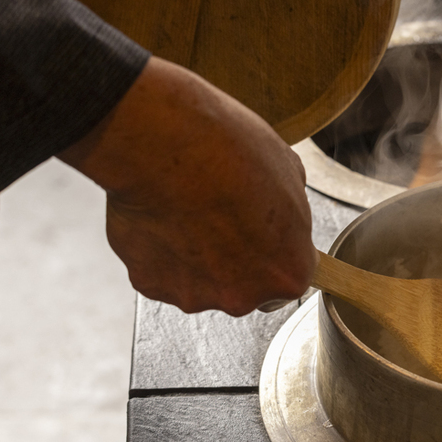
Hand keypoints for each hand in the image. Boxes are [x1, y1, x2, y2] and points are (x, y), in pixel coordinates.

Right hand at [59, 56, 315, 315]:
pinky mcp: (151, 285)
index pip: (291, 273)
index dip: (276, 247)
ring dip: (196, 256)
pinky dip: (160, 252)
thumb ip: (290, 209)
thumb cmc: (229, 152)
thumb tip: (280, 209)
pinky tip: (161, 216)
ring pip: (200, 281)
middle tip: (221, 214)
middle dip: (236, 256)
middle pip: (245, 284)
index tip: (262, 229)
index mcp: (288, 273)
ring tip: (187, 210)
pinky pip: (161, 272)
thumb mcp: (288, 170)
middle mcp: (245, 297)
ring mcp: (195, 296)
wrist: (163, 144)